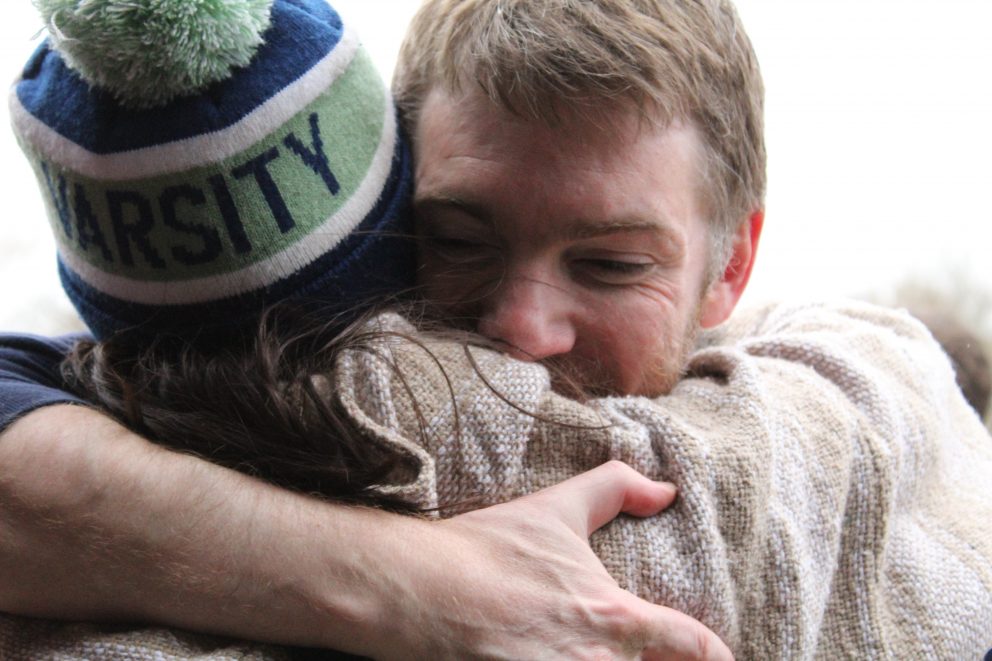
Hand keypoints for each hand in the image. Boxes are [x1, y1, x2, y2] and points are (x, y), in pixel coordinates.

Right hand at [368, 460, 732, 659]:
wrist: (418, 590)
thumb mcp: (557, 507)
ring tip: (594, 655)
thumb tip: (666, 489)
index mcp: (615, 618)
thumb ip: (617, 489)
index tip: (719, 657)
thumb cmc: (489, 549)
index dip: (713, 655)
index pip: (693, 647)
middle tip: (644, 653)